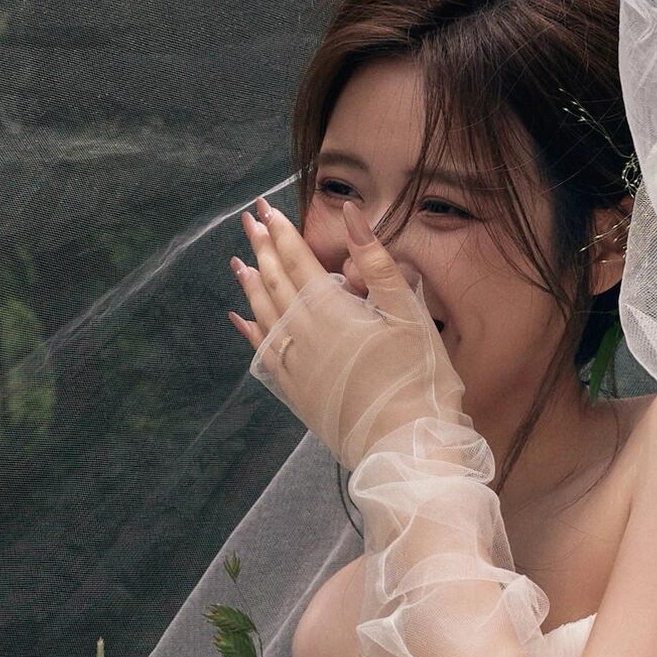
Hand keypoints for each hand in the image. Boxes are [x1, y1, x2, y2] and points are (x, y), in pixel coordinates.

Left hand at [230, 197, 463, 467]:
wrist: (405, 445)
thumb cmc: (418, 377)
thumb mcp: (407, 312)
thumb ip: (376, 260)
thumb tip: (351, 213)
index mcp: (331, 310)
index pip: (298, 261)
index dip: (281, 233)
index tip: (265, 211)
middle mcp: (304, 333)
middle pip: (276, 283)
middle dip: (262, 250)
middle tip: (248, 223)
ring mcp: (297, 364)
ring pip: (264, 315)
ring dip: (252, 285)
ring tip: (239, 263)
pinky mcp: (297, 391)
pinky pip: (264, 352)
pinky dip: (251, 331)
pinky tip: (242, 319)